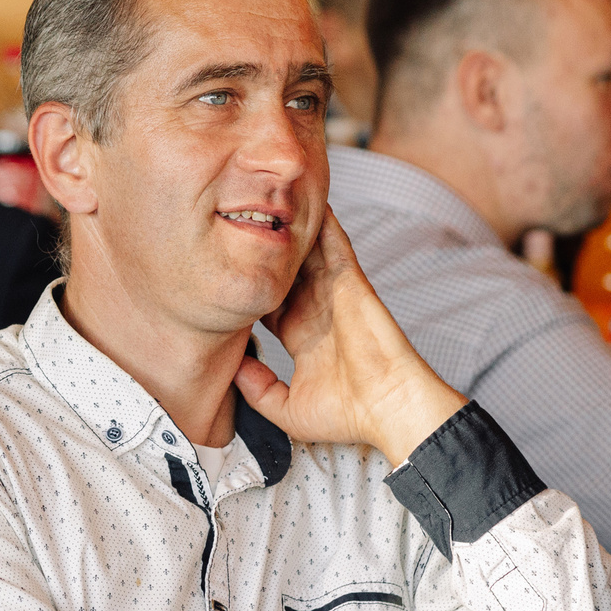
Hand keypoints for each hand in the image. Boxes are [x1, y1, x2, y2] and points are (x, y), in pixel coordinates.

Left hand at [236, 208, 466, 467]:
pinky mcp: (351, 282)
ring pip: (306, 252)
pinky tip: (304, 197)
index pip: (267, 302)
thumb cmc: (349, 414)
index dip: (248, 288)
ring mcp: (334, 293)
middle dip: (262, 252)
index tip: (220, 274)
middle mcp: (316, 309)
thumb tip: (232, 367)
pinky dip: (322, 222)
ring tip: (260, 197)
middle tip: (232, 224)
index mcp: (302, 335)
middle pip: (283, 271)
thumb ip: (256, 389)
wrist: (390, 408)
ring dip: (288, 229)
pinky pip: (334, 243)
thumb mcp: (287, 409)